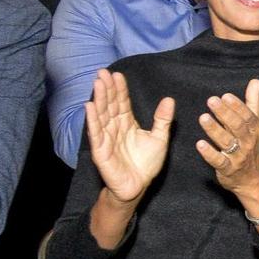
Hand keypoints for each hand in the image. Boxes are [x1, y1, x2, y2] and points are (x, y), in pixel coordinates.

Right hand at [83, 70, 174, 203]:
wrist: (138, 186)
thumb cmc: (146, 163)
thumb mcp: (159, 138)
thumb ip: (162, 120)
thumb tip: (169, 100)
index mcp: (127, 124)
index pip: (122, 103)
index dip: (120, 89)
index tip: (117, 74)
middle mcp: (114, 128)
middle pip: (110, 105)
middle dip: (107, 89)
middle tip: (103, 72)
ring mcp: (106, 138)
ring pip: (102, 115)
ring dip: (99, 99)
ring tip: (97, 83)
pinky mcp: (100, 150)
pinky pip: (96, 133)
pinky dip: (92, 119)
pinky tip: (89, 106)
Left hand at [194, 79, 258, 198]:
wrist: (253, 179)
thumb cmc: (250, 147)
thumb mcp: (255, 125)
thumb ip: (252, 103)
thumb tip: (255, 82)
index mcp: (254, 130)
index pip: (247, 116)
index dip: (237, 106)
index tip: (225, 96)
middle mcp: (248, 142)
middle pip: (237, 126)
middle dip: (225, 113)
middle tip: (211, 101)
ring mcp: (238, 156)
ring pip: (227, 142)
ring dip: (215, 129)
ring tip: (203, 117)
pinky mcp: (227, 169)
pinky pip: (218, 160)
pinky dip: (209, 153)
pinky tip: (200, 144)